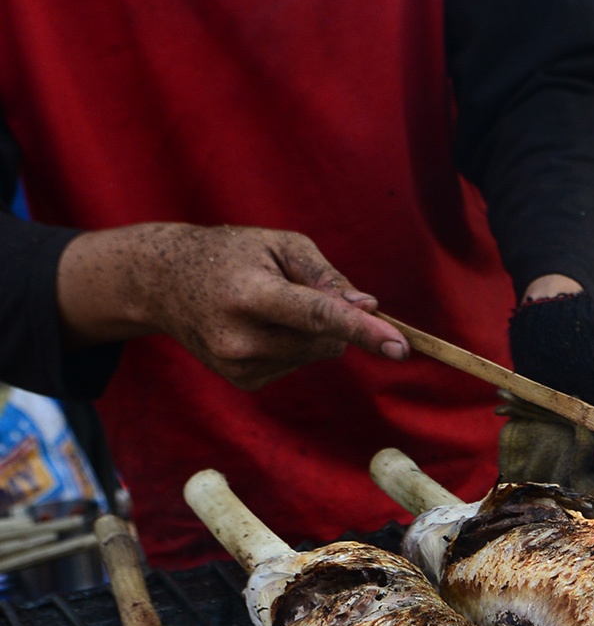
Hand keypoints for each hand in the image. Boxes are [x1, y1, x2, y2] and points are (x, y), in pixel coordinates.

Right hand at [57, 223, 404, 389]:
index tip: (400, 347)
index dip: (362, 330)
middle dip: (335, 319)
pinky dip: (294, 345)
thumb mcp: (278, 244)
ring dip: (312, 332)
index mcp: (250, 295)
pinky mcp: (244, 380)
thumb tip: (367, 306)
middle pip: (325, 339)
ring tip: (268, 306)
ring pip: (317, 353)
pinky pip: (298, 364)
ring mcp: (239, 365)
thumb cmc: (230, 254)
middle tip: (296, 290)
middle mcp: (242, 338)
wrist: (161, 283)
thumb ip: (325, 274)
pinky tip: (260, 326)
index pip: (317, 316)